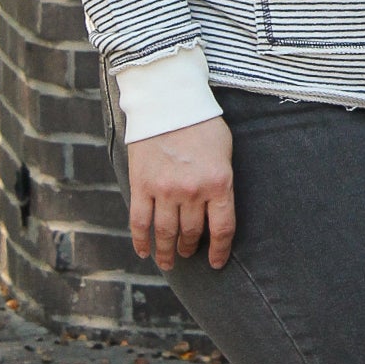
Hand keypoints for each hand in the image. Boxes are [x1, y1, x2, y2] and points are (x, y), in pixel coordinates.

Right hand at [127, 116, 235, 270]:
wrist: (168, 101)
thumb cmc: (201, 122)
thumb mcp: (224, 149)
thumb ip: (222, 179)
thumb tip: (218, 205)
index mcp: (219, 182)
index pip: (222, 229)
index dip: (220, 251)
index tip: (217, 263)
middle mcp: (192, 191)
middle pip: (192, 233)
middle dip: (191, 248)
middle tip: (189, 254)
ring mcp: (165, 190)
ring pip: (166, 233)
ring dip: (167, 251)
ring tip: (168, 260)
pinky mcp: (141, 185)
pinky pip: (140, 222)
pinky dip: (141, 241)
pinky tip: (144, 251)